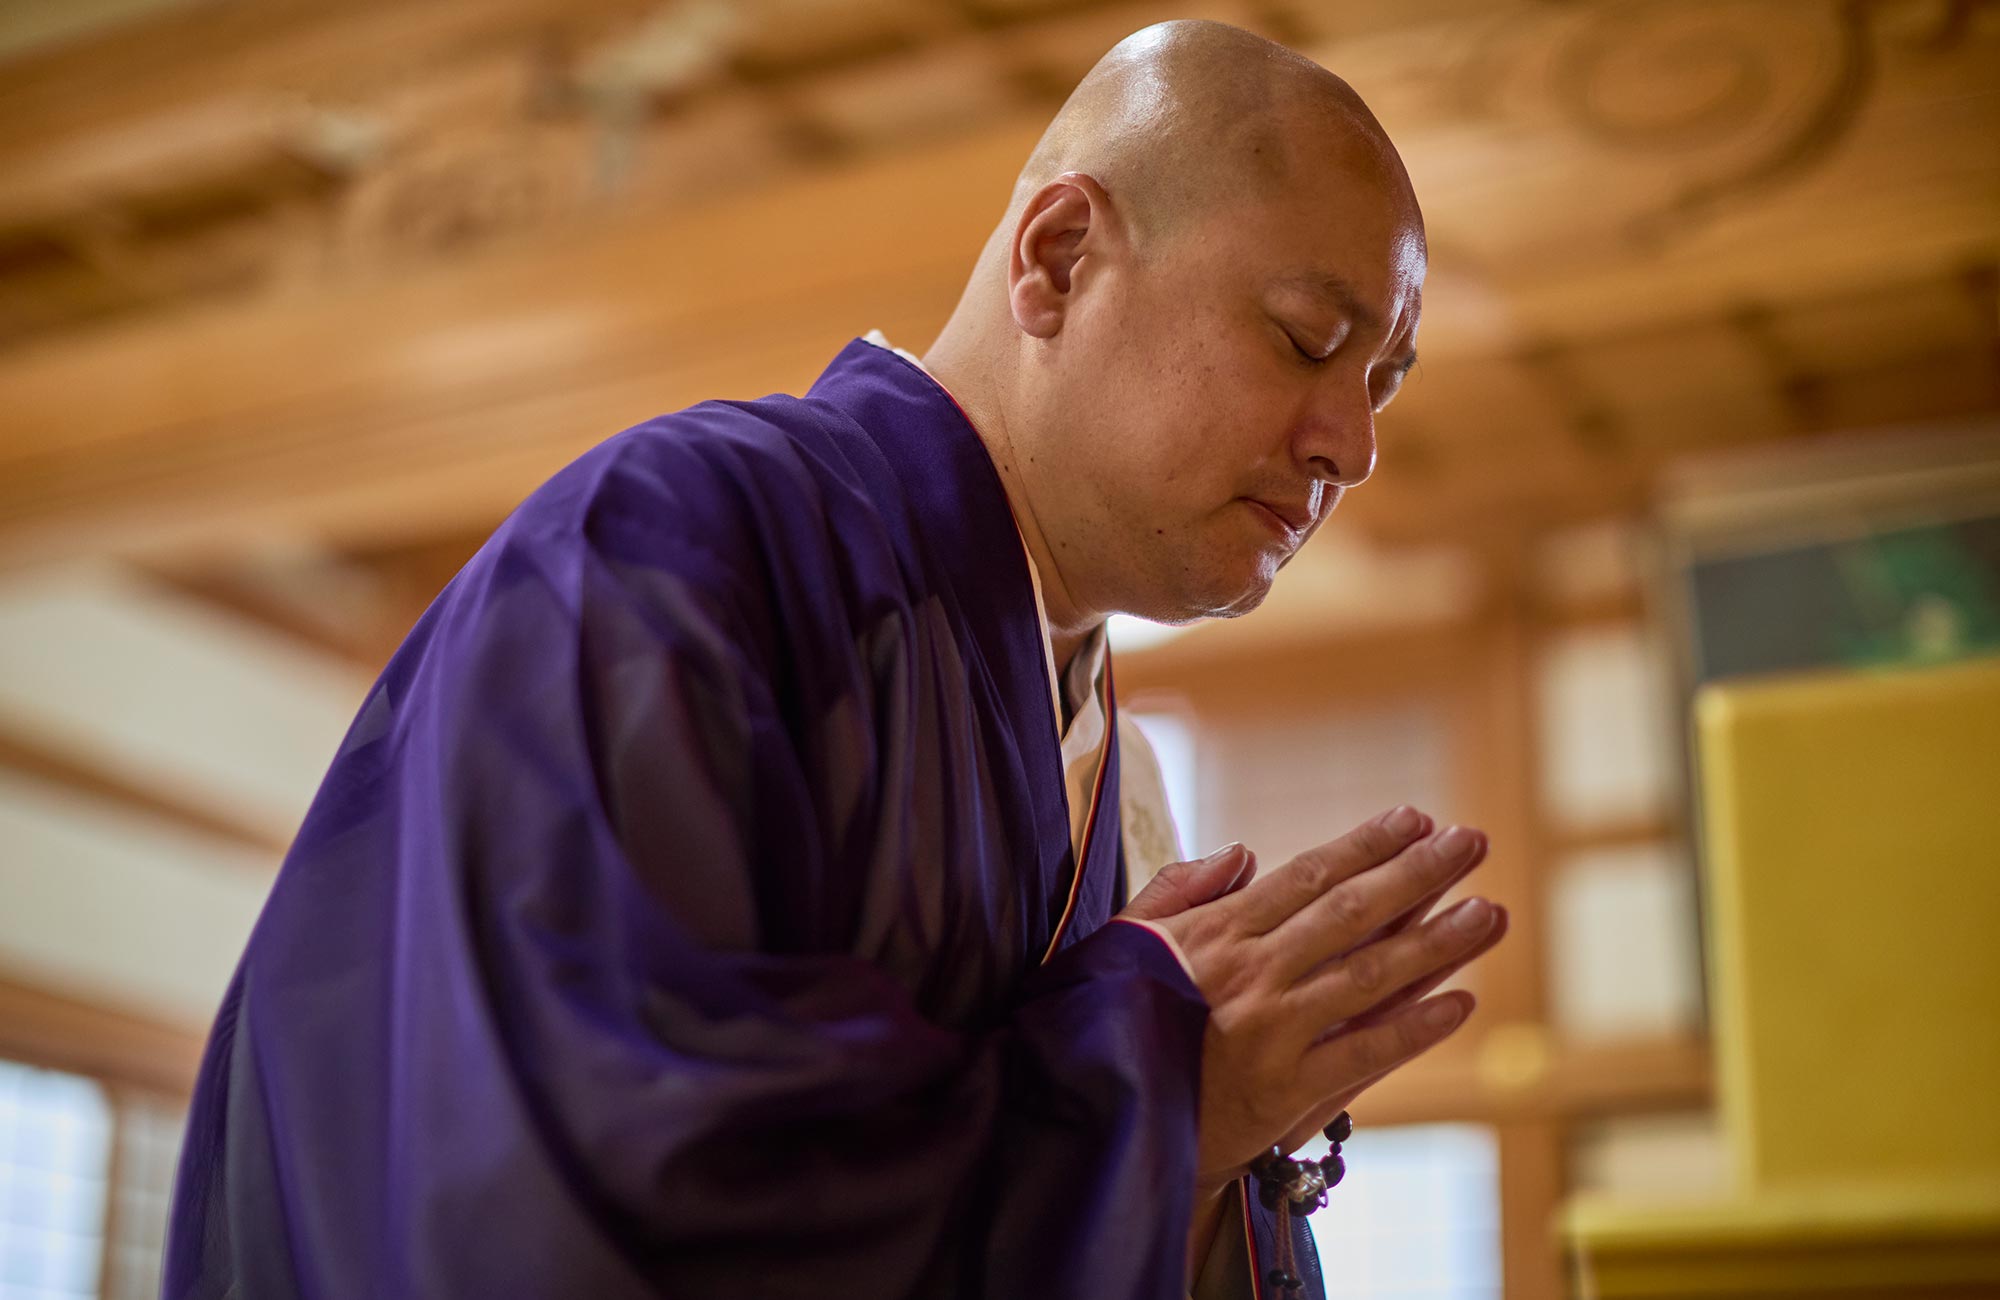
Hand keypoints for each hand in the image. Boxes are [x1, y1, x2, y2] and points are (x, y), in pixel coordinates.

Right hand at [1119, 806, 1506, 1193]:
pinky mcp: (1284, 1092)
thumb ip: (1181, 890)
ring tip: (1489, 913)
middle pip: (1351, 913)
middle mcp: (1252, 974)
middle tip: (1473, 842)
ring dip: (1437, 943)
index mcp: (1217, 933)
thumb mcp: (1126, 940)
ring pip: (1370, 975)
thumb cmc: (1111, 1024)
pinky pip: (1363, 1054)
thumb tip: (1244, 853)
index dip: (1367, 846)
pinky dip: (1414, 1029)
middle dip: (1418, 874)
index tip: (1415, 821)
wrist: (1101, 1118)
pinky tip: (1460, 1004)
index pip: (1307, 876)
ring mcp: (1272, 1033)